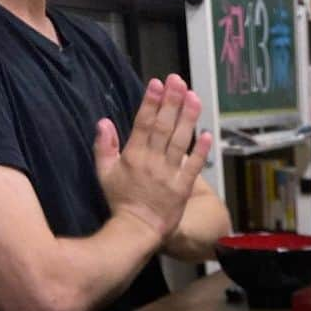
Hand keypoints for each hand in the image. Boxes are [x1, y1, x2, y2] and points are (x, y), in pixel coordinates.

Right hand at [94, 74, 211, 244]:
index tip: (157, 83)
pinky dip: (201, 150)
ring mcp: (169, 174)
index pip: (143, 123)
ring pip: (180, 142)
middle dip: (172, 102)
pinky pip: (194, 166)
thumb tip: (104, 121)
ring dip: (188, 119)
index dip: (151, 102)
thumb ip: (104, 146)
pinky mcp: (183, 188)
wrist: (138, 229)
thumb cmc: (121, 200)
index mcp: (133, 155)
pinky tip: (207, 133)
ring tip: (194, 98)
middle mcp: (152, 162)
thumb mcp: (104, 173)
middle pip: (164, 127)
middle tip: (179, 81)